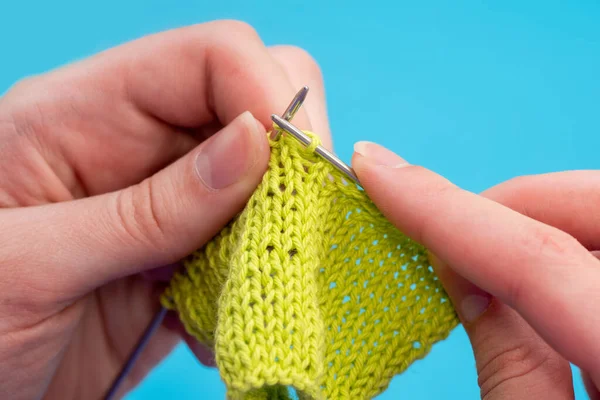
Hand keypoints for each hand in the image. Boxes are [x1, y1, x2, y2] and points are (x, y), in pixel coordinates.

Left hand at [0, 21, 330, 399]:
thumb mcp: (32, 266)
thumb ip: (147, 208)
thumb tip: (254, 145)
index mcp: (80, 113)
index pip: (208, 56)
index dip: (264, 93)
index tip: (289, 165)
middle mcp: (132, 143)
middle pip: (251, 100)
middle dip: (288, 158)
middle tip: (285, 227)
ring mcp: (163, 199)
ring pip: (265, 177)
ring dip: (277, 228)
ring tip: (247, 291)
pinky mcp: (183, 252)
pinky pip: (252, 242)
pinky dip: (257, 278)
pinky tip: (220, 325)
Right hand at [352, 142, 599, 398]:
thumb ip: (510, 366)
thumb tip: (454, 272)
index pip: (540, 259)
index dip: (445, 212)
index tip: (377, 173)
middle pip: (595, 202)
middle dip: (512, 203)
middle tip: (448, 235)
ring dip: (539, 224)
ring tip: (486, 272)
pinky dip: (568, 248)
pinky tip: (532, 290)